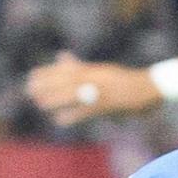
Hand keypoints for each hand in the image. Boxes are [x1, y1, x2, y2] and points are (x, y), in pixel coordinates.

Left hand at [27, 55, 159, 125]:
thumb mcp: (100, 70)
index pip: (65, 70)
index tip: (32, 76)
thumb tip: (62, 57)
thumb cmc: (124, 80)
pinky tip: (60, 120)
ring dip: (55, 99)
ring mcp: (100, 91)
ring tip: (40, 104)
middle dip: (47, 85)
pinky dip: (72, 115)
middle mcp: (94, 78)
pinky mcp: (107, 105)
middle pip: (65, 81)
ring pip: (73, 93)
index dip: (47, 73)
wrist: (147, 88)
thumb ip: (79, 66)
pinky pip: (86, 111)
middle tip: (30, 90)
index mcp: (92, 70)